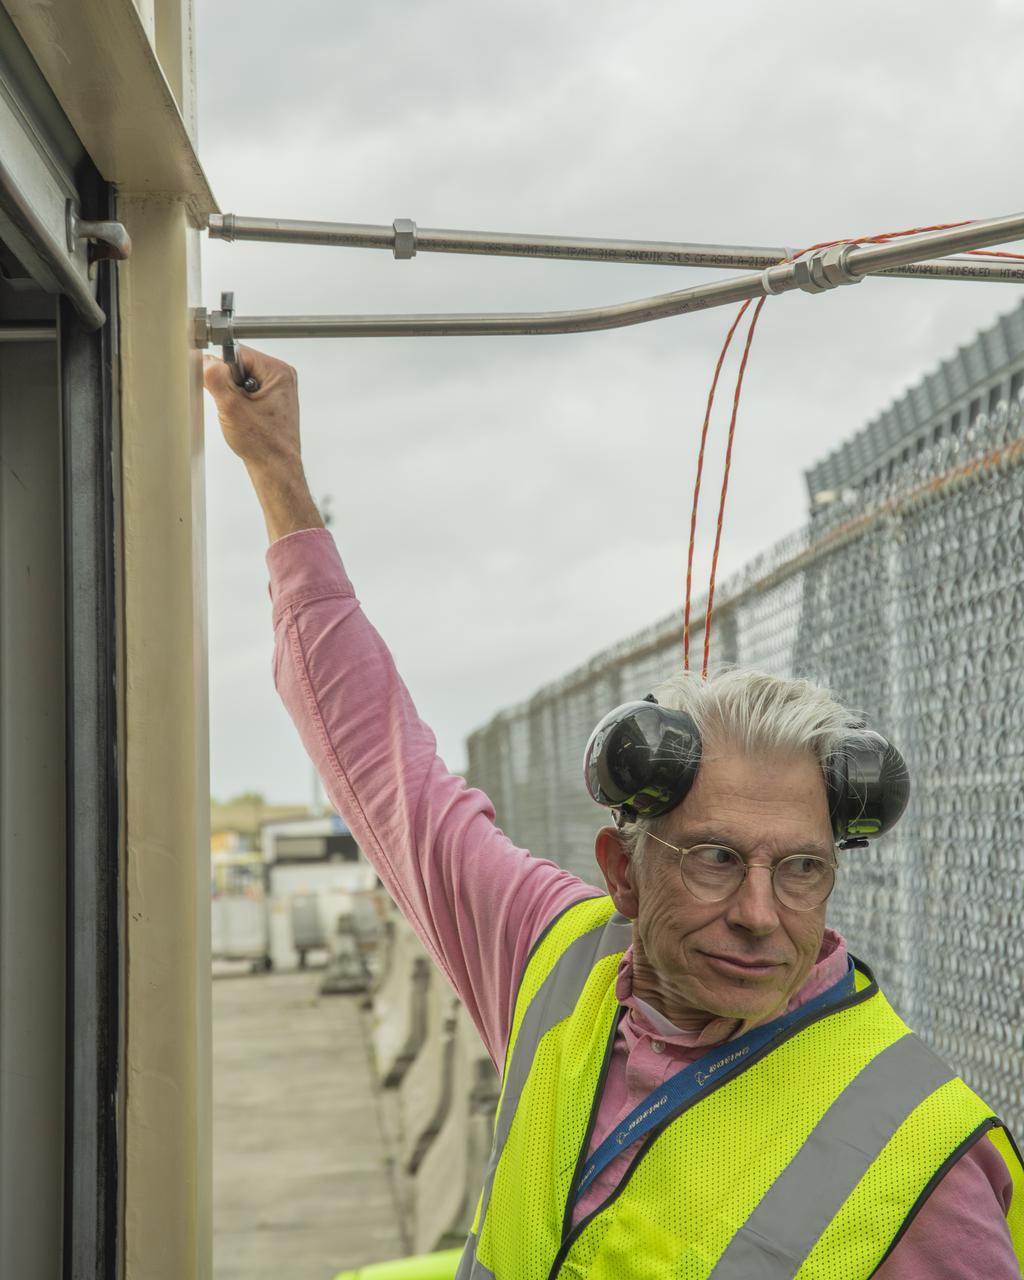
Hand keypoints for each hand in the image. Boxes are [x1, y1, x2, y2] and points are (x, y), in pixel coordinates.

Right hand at [203, 346, 323, 542]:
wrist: (276, 469)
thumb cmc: (263, 444)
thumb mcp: (231, 407)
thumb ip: (215, 378)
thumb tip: (205, 360)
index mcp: (278, 372)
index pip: (237, 353)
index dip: (223, 371)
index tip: (222, 390)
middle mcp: (282, 377)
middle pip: (239, 365)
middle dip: (228, 385)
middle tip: (235, 408)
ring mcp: (278, 389)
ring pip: (240, 380)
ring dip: (233, 396)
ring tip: (242, 417)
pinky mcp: (272, 400)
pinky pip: (246, 392)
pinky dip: (239, 404)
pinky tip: (245, 419)